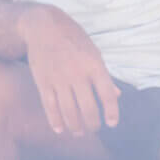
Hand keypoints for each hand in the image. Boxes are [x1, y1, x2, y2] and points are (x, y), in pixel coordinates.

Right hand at [17, 4, 120, 135]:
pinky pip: (50, 107)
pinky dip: (55, 121)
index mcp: (94, 65)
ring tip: (79, 132)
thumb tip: (117, 95)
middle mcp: (77, 74)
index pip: (106, 94)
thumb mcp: (93, 52)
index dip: (111, 112)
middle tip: (94, 129)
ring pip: (69, 111)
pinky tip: (60, 129)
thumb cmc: (73, 39)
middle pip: (88, 108)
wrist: (43, 27)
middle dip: (92, 124)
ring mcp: (59, 79)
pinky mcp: (43, 82)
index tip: (112, 124)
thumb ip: (104, 75)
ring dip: (75, 126)